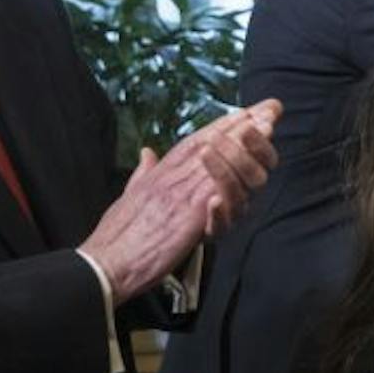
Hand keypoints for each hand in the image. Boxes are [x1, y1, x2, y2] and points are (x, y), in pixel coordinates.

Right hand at [79, 100, 280, 302]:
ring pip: (215, 167)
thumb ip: (144, 172)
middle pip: (211, 146)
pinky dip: (223, 193)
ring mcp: (177, 198)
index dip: (222, 125)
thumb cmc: (118, 233)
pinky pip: (206, 205)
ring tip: (266, 131)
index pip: (195, 142)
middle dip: (243, 127)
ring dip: (244, 148)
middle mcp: (170, 179)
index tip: (246, 111)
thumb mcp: (131, 194)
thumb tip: (147, 153)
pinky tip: (241, 180)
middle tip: (270, 111)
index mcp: (161, 174)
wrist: (103, 262)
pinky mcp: (182, 222)